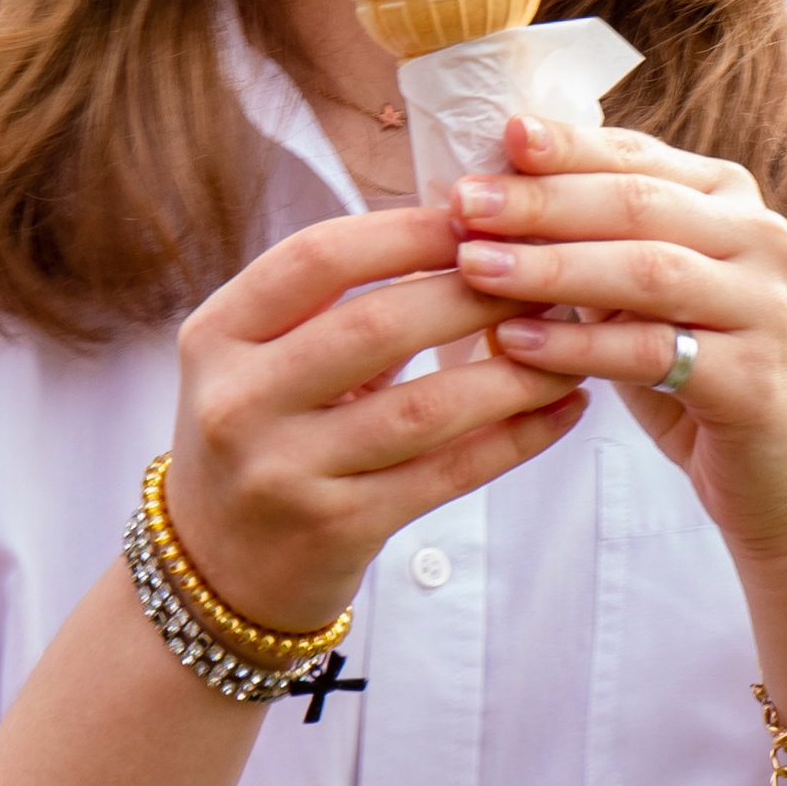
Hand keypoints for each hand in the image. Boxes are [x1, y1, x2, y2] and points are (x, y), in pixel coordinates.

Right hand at [167, 201, 586, 632]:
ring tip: (569, 347)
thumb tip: (466, 234)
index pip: (317, 259)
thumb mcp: (260, 359)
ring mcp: (284, 472)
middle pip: (376, 325)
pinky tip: (561, 411)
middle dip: (474, 294)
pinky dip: (515, 439)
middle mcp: (239, 401)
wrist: (219, 567)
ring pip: (423, 408)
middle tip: (542, 278)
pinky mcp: (336, 529)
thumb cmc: (261, 436)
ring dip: (511, 372)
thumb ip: (336, 304)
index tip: (477, 218)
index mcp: (217, 335)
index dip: (405, 232)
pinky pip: (446, 474)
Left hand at [449, 114, 786, 567]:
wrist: (781, 477)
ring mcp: (765, 307)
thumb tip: (487, 200)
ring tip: (474, 266)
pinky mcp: (755, 379)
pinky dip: (578, 345)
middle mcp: (760, 239)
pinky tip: (515, 342)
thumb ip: (591, 244)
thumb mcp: (642, 297)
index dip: (566, 147)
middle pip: (637, 204)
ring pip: (646, 270)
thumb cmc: (695, 374)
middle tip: (463, 203)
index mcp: (730, 201)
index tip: (499, 136)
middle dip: (543, 201)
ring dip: (551, 266)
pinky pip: (652, 352)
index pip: (637, 158)